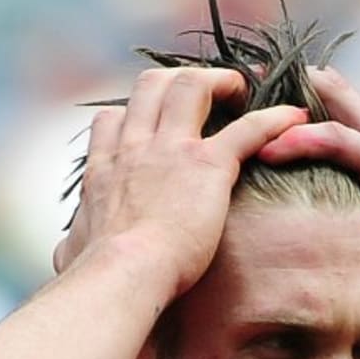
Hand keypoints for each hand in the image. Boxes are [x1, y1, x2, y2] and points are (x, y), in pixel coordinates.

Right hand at [53, 68, 307, 298]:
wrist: (121, 275)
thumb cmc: (95, 277)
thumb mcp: (70, 253)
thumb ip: (73, 245)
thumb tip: (65, 254)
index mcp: (105, 169)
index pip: (113, 120)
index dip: (136, 115)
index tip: (155, 125)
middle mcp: (135, 148)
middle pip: (152, 86)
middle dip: (180, 81)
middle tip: (206, 96)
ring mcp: (171, 150)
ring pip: (192, 86)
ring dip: (220, 82)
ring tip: (243, 90)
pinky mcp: (208, 165)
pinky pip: (248, 128)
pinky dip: (274, 118)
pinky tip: (294, 116)